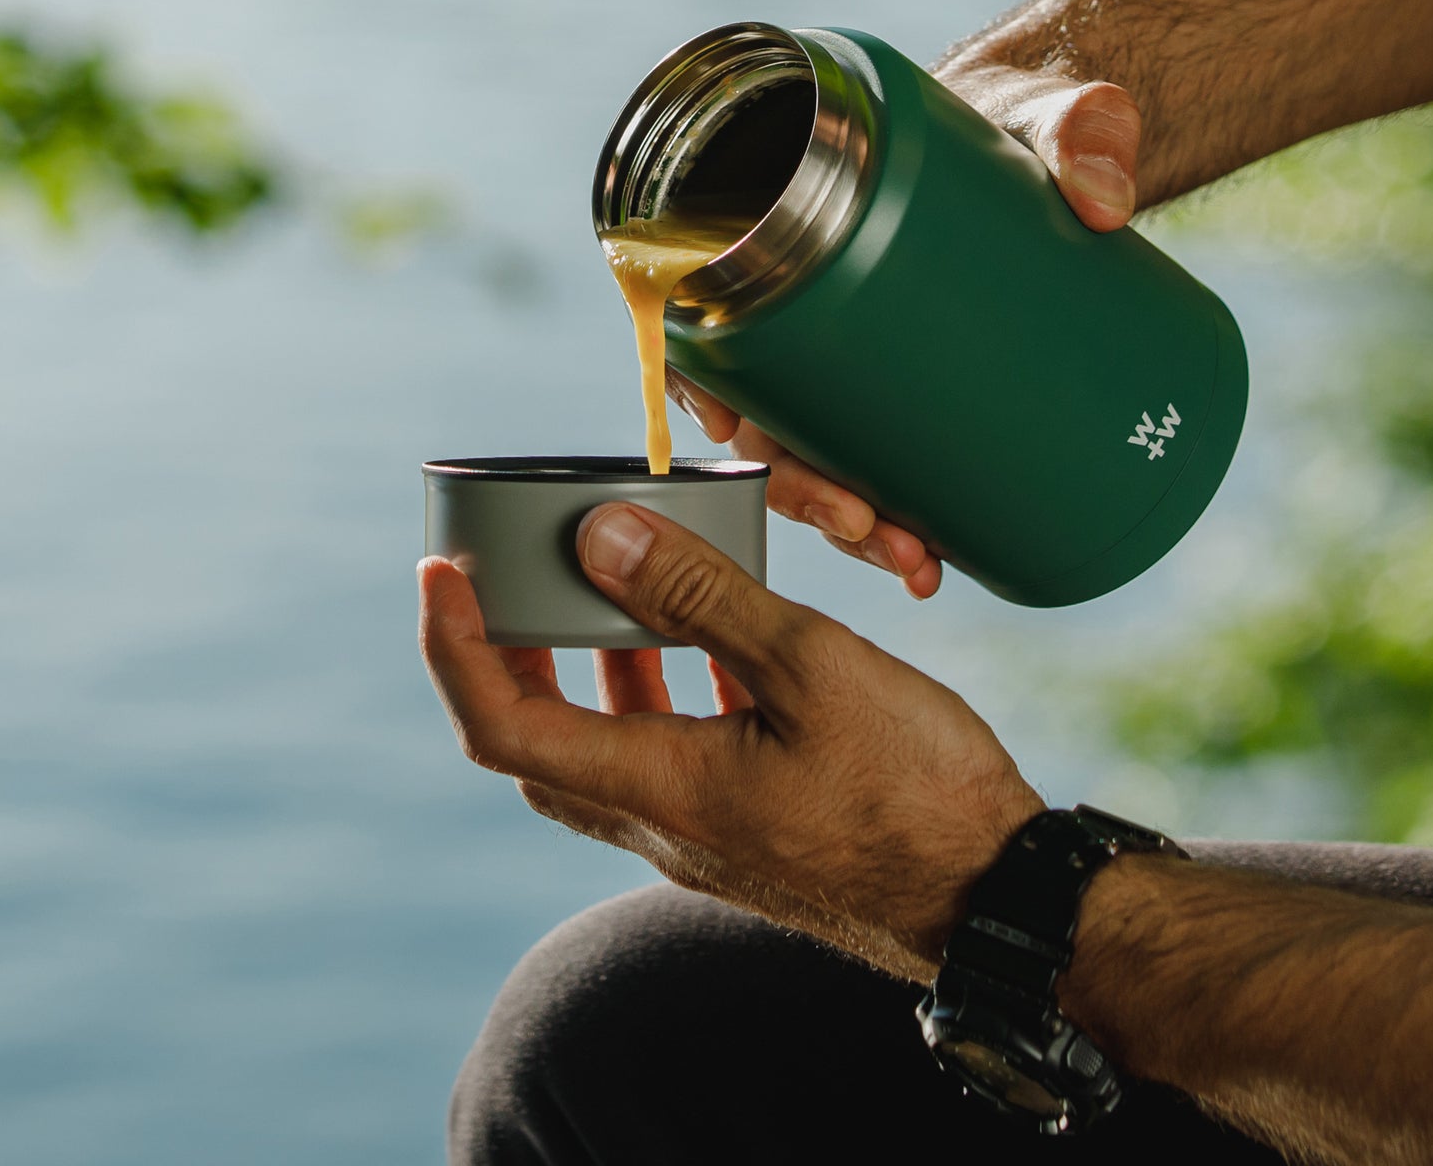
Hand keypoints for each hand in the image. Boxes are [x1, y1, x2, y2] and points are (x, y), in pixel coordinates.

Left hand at [417, 503, 1044, 980]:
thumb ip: (702, 599)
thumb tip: (602, 537)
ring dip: (587, 675)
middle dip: (506, 660)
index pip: (505, 726)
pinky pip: (672, 761)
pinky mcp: (750, 831)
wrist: (992, 895)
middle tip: (506, 581)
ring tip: (610, 594)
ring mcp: (707, 837)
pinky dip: (664, 698)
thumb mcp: (812, 667)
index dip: (454, 647)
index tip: (440, 571)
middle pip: (538, 746)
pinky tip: (715, 649)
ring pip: (606, 753)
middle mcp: (665, 826)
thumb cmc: (917, 789)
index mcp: (663, 789)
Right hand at [668, 68, 1141, 594]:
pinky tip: (930, 559)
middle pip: (768, 417)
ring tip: (916, 561)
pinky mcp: (913, 380)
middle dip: (805, 491)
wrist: (1054, 132)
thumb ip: (1079, 129)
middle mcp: (812, 305)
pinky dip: (892, 514)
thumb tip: (1103, 200)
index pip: (720, 320)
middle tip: (873, 528)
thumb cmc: (1015, 113)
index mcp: (795, 230)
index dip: (718, 394)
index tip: (749, 433)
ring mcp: (860, 351)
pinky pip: (879, 457)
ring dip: (848, 525)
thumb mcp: (1041, 109)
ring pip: (820, 455)